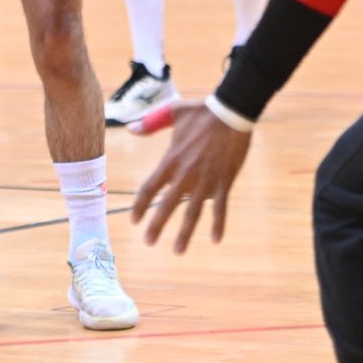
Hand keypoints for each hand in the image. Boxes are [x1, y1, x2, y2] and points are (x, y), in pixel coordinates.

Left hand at [133, 105, 251, 252]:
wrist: (232, 112)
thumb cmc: (201, 112)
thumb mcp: (172, 113)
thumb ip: (150, 123)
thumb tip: (130, 129)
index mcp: (171, 160)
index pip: (150, 188)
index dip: (140, 205)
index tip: (134, 220)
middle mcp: (185, 174)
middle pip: (167, 205)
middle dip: (157, 226)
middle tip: (149, 242)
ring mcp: (205, 180)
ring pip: (193, 212)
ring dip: (185, 233)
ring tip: (178, 251)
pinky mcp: (224, 182)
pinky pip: (220, 208)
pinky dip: (219, 224)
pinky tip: (216, 240)